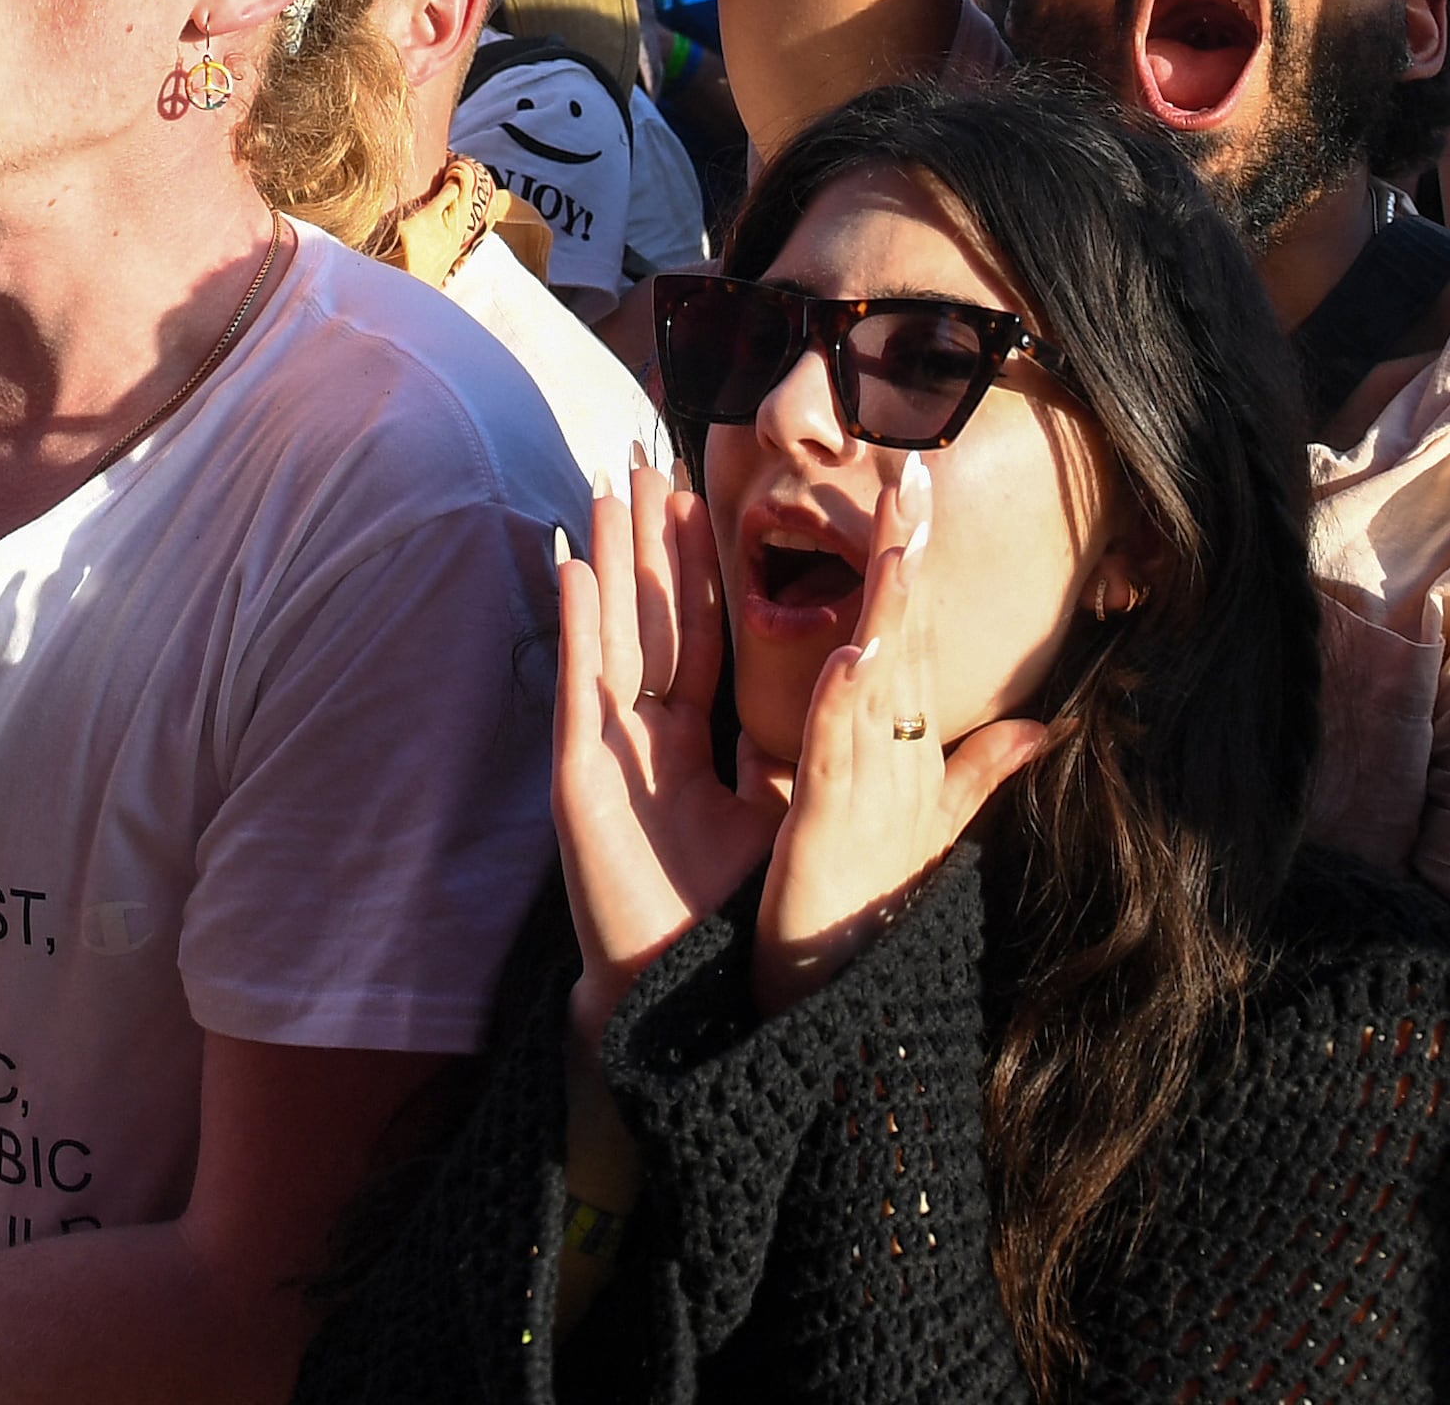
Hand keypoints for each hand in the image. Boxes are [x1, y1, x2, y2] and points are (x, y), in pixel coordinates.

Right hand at [553, 462, 781, 1050]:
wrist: (684, 994)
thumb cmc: (732, 915)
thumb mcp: (798, 814)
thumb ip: (831, 753)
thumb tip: (876, 716)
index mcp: (692, 742)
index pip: (699, 633)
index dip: (697, 567)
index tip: (701, 495)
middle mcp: (644, 735)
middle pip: (647, 618)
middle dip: (646, 540)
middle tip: (645, 456)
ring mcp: (606, 751)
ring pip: (611, 634)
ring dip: (607, 559)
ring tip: (606, 486)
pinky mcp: (581, 777)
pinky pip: (578, 687)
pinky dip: (576, 626)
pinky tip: (573, 567)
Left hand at [751, 458, 1053, 1012]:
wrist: (849, 995)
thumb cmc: (880, 904)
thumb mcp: (937, 824)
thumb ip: (984, 768)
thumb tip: (1046, 724)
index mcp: (910, 743)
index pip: (913, 632)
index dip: (914, 558)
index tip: (916, 480)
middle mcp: (899, 755)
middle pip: (907, 636)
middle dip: (910, 553)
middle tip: (916, 470)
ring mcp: (871, 787)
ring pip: (881, 681)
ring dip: (890, 611)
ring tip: (897, 542)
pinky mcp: (830, 825)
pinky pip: (837, 755)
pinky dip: (846, 708)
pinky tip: (853, 659)